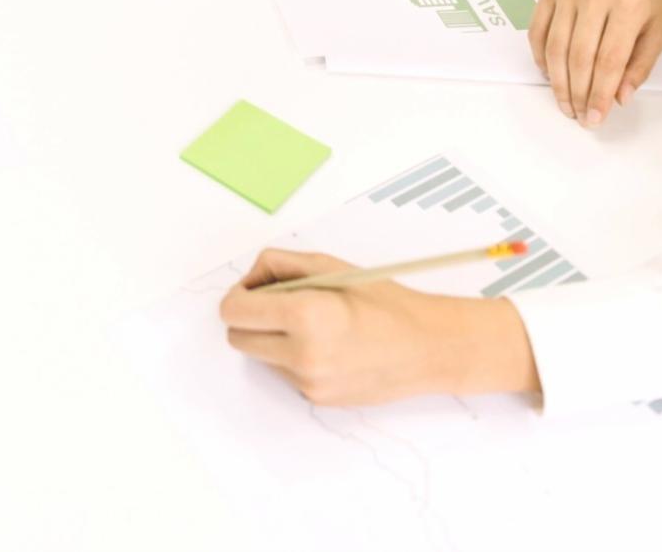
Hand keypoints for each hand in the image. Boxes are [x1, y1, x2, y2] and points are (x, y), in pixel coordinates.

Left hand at [218, 249, 538, 405]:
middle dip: (251, 319)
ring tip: (312, 324)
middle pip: (238, 337)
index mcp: (305, 315)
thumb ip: (281, 265)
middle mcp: (303, 354)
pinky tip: (327, 346)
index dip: (238, 296)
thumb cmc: (385, 302)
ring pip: (260, 357)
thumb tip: (249, 279)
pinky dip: (293, 357)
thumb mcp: (331, 266)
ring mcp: (308, 381)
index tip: (252, 291)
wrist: (427, 347)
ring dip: (273, 339)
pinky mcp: (316, 398)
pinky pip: (284, 373)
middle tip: (280, 304)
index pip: (234, 311)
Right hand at [530, 0, 661, 126]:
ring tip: (565, 104)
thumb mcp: (658, 32)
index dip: (600, 93)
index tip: (596, 119)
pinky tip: (551, 76)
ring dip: (558, 82)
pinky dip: (542, 58)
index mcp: (630, 5)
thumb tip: (618, 98)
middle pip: (579, 56)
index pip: (609, 59)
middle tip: (579, 116)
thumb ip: (639, 67)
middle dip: (577, 93)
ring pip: (555, 47)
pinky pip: (538, 32)